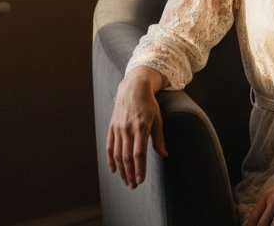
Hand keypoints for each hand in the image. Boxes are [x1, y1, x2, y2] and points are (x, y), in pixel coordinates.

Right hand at [106, 67, 168, 187]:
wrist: (133, 88)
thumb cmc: (149, 104)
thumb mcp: (158, 119)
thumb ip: (159, 138)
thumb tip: (164, 155)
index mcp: (141, 127)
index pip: (138, 153)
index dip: (139, 168)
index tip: (140, 180)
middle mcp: (127, 129)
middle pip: (126, 157)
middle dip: (130, 174)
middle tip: (133, 186)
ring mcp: (118, 128)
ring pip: (117, 154)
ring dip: (121, 170)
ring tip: (126, 181)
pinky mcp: (112, 127)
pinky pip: (109, 146)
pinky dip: (110, 159)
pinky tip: (113, 170)